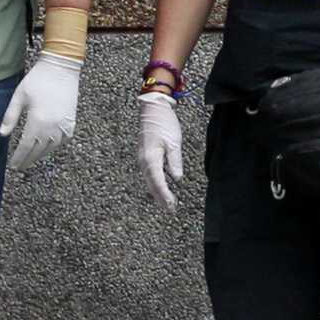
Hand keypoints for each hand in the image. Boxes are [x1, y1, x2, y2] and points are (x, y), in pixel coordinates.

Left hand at [0, 51, 80, 171]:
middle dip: (28, 160)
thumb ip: (10, 116)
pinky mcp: (71, 121)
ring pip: (51, 147)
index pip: (25, 146)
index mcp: (37, 121)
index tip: (13, 166)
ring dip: (41, 155)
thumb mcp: (19, 96)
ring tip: (32, 158)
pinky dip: (55, 146)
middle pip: (38, 150)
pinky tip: (48, 147)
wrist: (61, 68)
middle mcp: (52, 127)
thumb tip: (2, 135)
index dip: (18, 157)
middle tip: (20, 167)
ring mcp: (64, 125)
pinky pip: (63, 140)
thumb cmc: (38, 80)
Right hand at [137, 92, 183, 206]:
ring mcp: (142, 159)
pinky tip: (161, 188)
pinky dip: (155, 183)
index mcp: (150, 159)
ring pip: (149, 181)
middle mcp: (143, 161)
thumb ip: (174, 161)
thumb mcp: (174, 142)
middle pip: (151, 185)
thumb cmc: (164, 123)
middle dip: (161, 199)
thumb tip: (177, 178)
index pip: (158, 182)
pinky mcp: (144, 156)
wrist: (152, 109)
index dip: (165, 196)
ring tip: (167, 204)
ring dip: (157, 193)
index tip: (172, 206)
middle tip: (171, 211)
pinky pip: (149, 174)